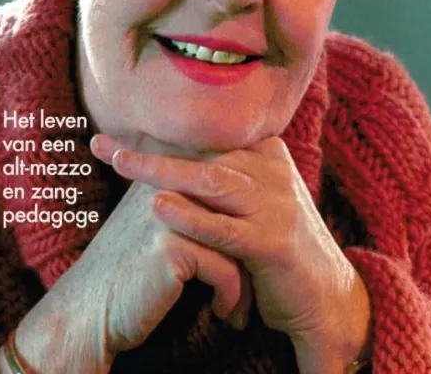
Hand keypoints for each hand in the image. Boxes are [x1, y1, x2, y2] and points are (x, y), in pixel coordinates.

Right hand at [13, 179, 247, 371]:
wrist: (88, 310)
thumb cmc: (129, 271)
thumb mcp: (157, 223)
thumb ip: (187, 200)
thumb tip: (236, 196)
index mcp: (165, 171)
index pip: (224, 180)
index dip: (243, 216)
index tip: (253, 249)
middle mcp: (168, 181)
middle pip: (236, 208)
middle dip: (252, 247)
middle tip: (260, 275)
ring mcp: (170, 210)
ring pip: (237, 239)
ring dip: (246, 278)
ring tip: (246, 303)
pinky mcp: (172, 246)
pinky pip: (225, 269)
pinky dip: (230, 296)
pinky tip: (224, 313)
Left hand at [91, 134, 371, 362]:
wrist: (326, 296)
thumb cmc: (276, 245)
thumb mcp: (252, 200)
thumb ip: (222, 175)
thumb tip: (169, 158)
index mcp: (266, 153)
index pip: (206, 136)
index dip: (160, 134)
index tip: (117, 134)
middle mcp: (272, 171)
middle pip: (203, 152)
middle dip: (150, 147)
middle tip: (103, 145)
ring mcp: (275, 205)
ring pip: (210, 180)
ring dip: (161, 171)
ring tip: (120, 164)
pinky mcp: (274, 243)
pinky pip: (225, 228)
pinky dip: (191, 218)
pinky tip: (159, 209)